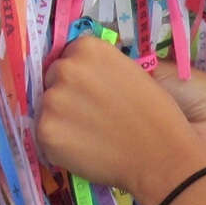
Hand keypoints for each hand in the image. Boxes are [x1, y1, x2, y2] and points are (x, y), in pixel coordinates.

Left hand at [37, 36, 205, 204]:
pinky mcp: (45, 131)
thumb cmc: (155, 113)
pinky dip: (60, 142)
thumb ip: (101, 69)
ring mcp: (52, 100)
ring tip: (89, 134)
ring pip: (47, 106)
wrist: (160, 155)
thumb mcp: (131, 72)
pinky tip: (83, 148)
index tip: (94, 91)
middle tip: (91, 114)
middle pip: (53, 78)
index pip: (69, 56)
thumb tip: (83, 76)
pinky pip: (45, 133)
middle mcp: (66, 68)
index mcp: (89, 48)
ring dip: (61, 118)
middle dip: (67, 93)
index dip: (81, 75)